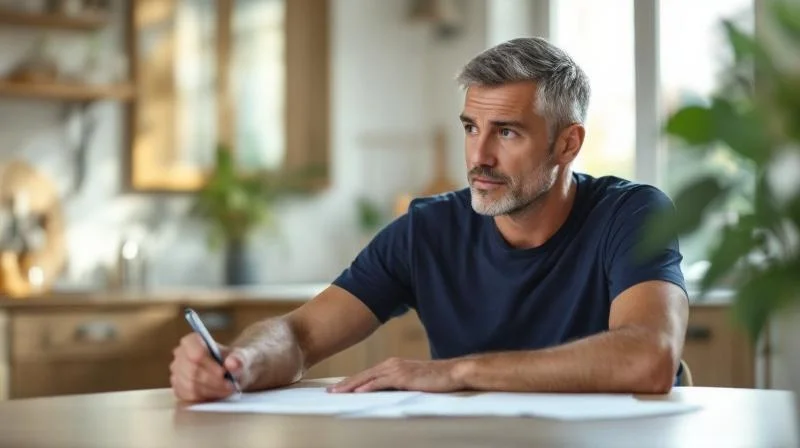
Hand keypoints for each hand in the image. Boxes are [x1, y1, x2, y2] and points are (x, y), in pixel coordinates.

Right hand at [169, 333, 249, 401]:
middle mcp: (180, 355)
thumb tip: (232, 364)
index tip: (224, 373)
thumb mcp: (243, 356)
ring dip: (211, 390)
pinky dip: (204, 397)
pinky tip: (216, 394)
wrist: (233, 371)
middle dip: (212, 381)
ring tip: (226, 389)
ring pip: (190, 386)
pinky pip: (188, 397)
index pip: (195, 354)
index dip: (209, 366)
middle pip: (192, 372)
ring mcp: (177, 373)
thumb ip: (239, 358)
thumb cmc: (235, 360)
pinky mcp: (179, 389)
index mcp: (192, 341)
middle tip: (229, 385)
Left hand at [327, 357, 464, 392]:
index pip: (367, 374)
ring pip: (368, 378)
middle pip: (363, 375)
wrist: (453, 372)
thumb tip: (385, 394)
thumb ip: (398, 384)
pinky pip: (381, 382)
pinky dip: (368, 387)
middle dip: (346, 383)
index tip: (338, 388)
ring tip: (337, 393)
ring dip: (351, 385)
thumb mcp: (412, 381)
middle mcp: (392, 364)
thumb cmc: (436, 379)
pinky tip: (358, 392)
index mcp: (393, 365)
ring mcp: (397, 369)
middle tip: (330, 392)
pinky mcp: (403, 376)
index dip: (352, 381)